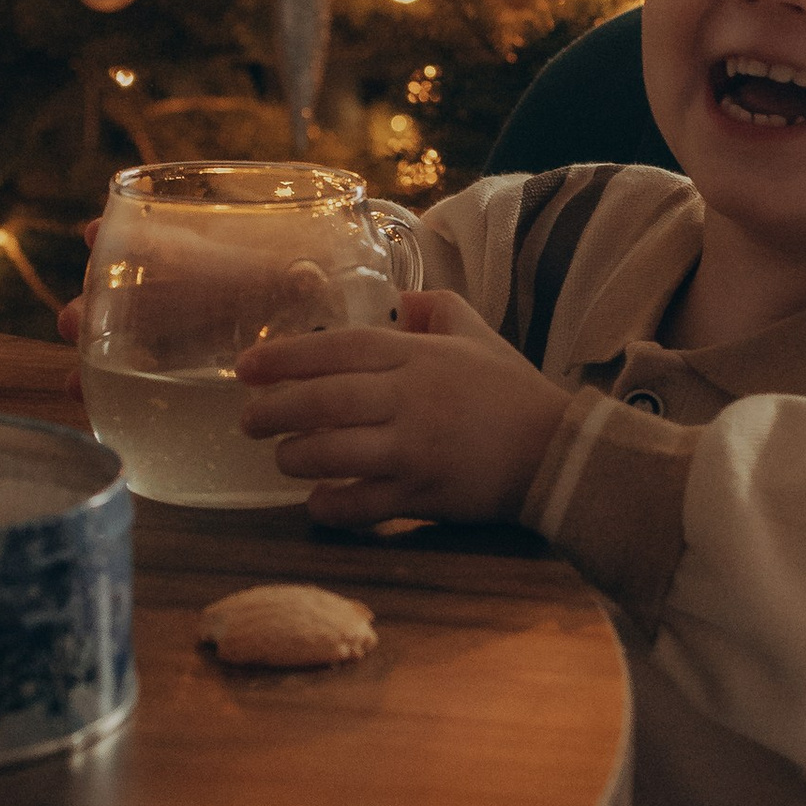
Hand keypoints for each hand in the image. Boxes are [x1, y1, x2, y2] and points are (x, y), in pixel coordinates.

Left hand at [235, 289, 567, 529]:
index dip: (286, 357)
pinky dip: (332, 505)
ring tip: (281, 458)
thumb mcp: (479, 335)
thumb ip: (438, 310)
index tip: (246, 369)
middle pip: (325, 399)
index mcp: (419, 356)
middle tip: (247, 421)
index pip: (340, 348)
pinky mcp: (424, 493)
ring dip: (296, 456)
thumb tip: (404, 300)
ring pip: (335, 451)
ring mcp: (416, 448)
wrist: (559, 453)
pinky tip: (317, 502)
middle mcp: (411, 398)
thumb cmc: (513, 392)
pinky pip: (363, 503)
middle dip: (275, 410)